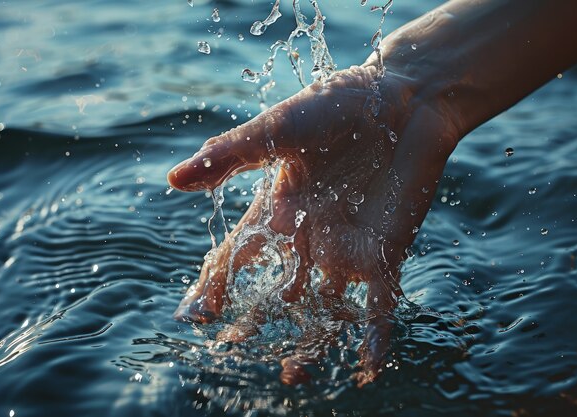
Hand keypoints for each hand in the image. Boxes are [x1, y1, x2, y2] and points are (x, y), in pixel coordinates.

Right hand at [168, 64, 459, 385]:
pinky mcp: (384, 253)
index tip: (194, 314)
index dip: (215, 283)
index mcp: (278, 208)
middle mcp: (309, 235)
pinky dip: (374, 338)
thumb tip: (172, 180)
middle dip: (256, 320)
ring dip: (309, 339)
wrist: (404, 101)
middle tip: (233, 347)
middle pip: (277, 288)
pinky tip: (367, 370)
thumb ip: (230, 156)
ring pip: (324, 305)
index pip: (239, 255)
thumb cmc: (338, 107)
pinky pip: (379, 304)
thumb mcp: (278, 131)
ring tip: (293, 374)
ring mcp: (346, 248)